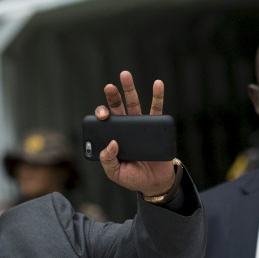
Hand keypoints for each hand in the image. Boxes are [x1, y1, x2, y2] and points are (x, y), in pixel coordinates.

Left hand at [95, 70, 175, 196]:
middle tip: (109, 87)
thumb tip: (111, 143)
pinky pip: (156, 110)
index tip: (102, 115)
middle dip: (112, 96)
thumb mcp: (115, 173)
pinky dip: (157, 96)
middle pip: (117, 108)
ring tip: (125, 75)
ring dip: (130, 89)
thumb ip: (108, 161)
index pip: (104, 122)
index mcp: (112, 138)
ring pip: (134, 104)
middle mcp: (124, 129)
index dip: (101, 115)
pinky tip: (157, 84)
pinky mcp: (156, 128)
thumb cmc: (133, 178)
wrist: (155, 183)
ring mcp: (140, 126)